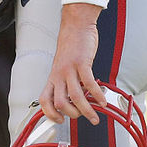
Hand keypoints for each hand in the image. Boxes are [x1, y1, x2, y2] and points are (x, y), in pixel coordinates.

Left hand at [39, 3, 106, 124]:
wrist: (76, 25)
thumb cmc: (71, 45)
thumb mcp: (62, 66)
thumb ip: (66, 82)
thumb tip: (76, 99)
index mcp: (53, 77)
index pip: (44, 100)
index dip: (49, 114)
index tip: (60, 120)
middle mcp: (59, 74)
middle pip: (60, 103)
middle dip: (72, 115)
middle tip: (82, 116)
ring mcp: (69, 69)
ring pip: (75, 97)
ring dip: (87, 110)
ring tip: (95, 115)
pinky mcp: (81, 63)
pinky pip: (89, 84)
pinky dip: (97, 95)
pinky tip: (102, 100)